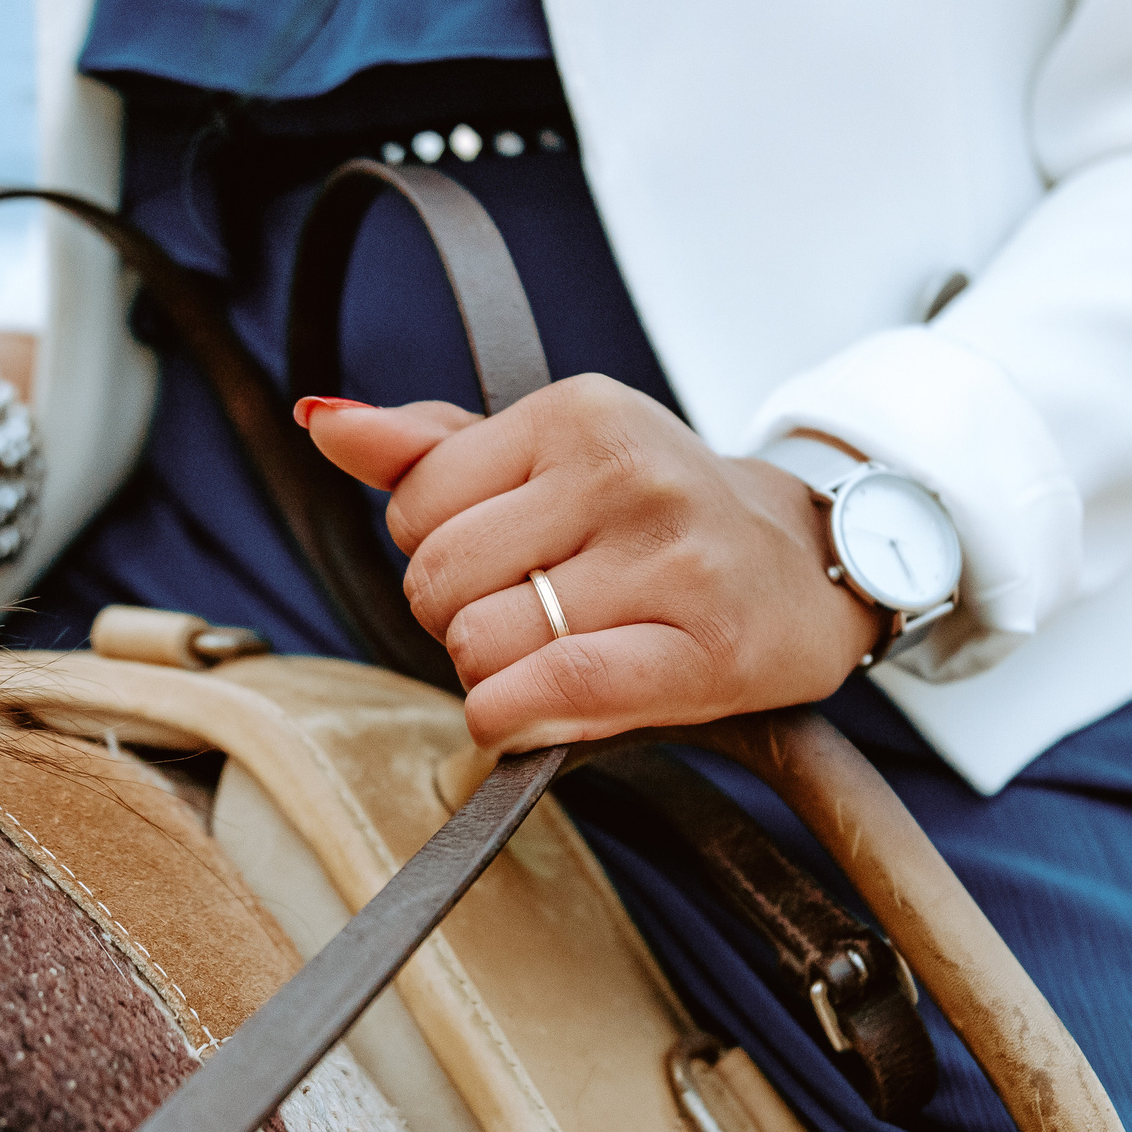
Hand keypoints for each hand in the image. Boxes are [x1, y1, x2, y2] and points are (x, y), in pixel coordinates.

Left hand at [298, 376, 881, 749]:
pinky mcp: (704, 646)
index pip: (417, 503)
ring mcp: (671, 557)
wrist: (809, 566)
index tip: (498, 562)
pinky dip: (511, 718)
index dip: (435, 553)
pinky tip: (522, 714)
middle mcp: (625, 471)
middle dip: (458, 618)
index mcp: (577, 413)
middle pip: (440, 579)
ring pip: (484, 643)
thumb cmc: (660, 520)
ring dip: (492, 675)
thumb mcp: (551, 460)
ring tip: (549, 657)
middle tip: (525, 618)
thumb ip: (433, 448)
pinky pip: (557, 690)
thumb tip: (321, 425)